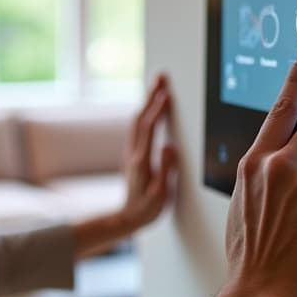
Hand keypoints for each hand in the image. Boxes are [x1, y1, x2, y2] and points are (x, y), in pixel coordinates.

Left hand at [120, 73, 177, 231]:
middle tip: (160, 78)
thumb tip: (169, 147)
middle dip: (151, 96)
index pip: (149, 129)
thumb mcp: (160, 194)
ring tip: (157, 86)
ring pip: (137, 120)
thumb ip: (166, 170)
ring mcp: (132, 153)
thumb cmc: (146, 209)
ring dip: (147, 101)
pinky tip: (150, 108)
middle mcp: (134, 153)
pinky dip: (144, 112)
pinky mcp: (133, 155)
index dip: (157, 110)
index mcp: (142, 161)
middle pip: (140, 118)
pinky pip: (137, 127)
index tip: (165, 95)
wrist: (127, 218)